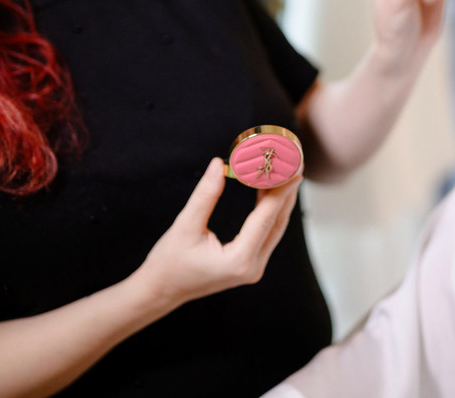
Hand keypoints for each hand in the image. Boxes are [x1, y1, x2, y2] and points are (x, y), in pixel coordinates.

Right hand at [133, 157, 300, 309]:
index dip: (281, 191)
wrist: (161, 290)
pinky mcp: (249, 264)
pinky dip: (269, 211)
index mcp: (239, 260)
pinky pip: (266, 233)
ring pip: (274, 228)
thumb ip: (205, 195)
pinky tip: (269, 191)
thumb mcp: (185, 226)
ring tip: (285, 172)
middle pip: (276, 223)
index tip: (293, 169)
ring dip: (280, 201)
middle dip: (286, 192)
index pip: (266, 218)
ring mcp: (253, 268)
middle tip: (293, 163)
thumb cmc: (169, 262)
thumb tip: (218, 164)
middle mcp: (252, 267)